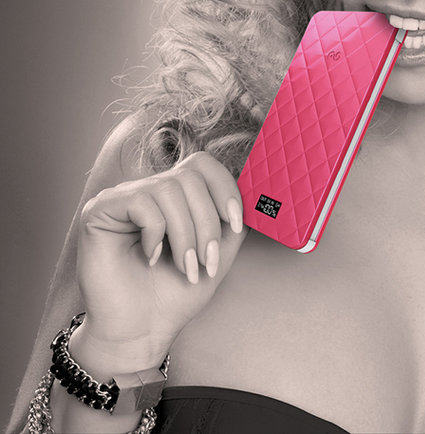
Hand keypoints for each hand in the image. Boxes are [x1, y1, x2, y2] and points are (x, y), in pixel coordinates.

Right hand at [76, 151, 246, 357]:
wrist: (141, 332)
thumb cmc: (175, 294)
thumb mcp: (217, 253)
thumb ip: (233, 222)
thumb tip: (252, 196)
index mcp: (175, 196)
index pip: (202, 164)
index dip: (224, 188)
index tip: (236, 223)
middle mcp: (147, 189)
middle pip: (190, 177)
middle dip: (207, 222)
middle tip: (206, 261)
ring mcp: (122, 198)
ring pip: (169, 189)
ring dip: (185, 233)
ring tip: (185, 266)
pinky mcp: (99, 211)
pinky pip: (141, 202)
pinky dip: (156, 232)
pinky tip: (152, 257)